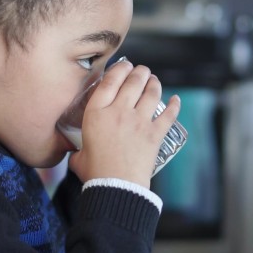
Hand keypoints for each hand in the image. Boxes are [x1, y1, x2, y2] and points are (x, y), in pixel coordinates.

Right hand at [67, 60, 180, 188]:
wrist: (116, 187)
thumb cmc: (95, 173)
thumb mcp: (79, 157)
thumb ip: (78, 150)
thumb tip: (76, 153)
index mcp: (97, 114)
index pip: (110, 81)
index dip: (119, 69)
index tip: (124, 65)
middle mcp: (119, 112)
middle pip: (133, 82)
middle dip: (140, 72)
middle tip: (142, 70)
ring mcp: (139, 122)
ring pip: (151, 93)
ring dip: (154, 83)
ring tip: (154, 80)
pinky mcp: (155, 134)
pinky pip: (168, 115)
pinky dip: (174, 106)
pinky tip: (176, 100)